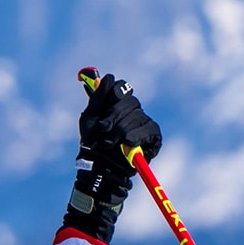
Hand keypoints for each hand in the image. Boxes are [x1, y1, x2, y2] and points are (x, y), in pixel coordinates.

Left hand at [60, 73, 161, 242]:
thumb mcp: (89, 120)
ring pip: (137, 116)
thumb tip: (107, 76)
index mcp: (116, 104)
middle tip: (102, 130)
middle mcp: (132, 111)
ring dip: (120, 130)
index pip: (122, 88)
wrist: (99, 168)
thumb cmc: (92, 144)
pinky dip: (135, 136)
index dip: (117, 91)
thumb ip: (97, 97)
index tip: (111, 98)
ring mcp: (144, 123)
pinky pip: (148, 129)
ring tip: (109, 143)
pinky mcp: (153, 136)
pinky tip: (126, 144)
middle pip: (130, 101)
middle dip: (114, 116)